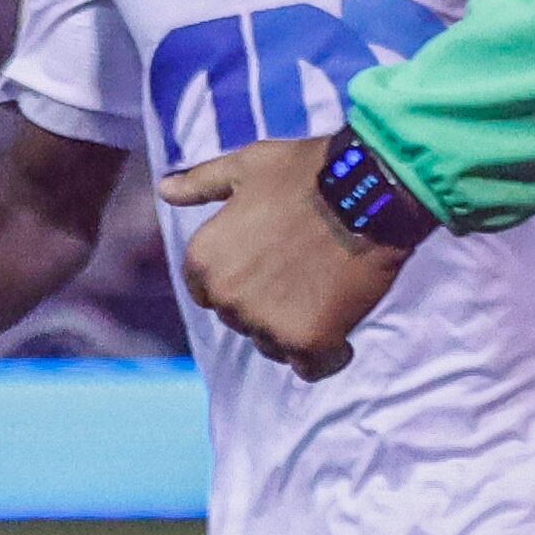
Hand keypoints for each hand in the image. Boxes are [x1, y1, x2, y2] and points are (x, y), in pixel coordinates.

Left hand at [164, 135, 403, 381]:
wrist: (368, 192)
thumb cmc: (306, 175)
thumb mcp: (244, 168)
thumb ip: (201, 184)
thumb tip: (165, 189)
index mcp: (202, 261)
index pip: (209, 294)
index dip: (242, 281)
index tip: (272, 264)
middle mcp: (225, 297)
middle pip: (242, 320)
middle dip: (269, 304)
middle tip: (306, 273)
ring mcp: (264, 322)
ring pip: (274, 345)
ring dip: (296, 329)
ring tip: (325, 293)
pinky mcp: (307, 341)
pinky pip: (311, 366)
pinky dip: (327, 355)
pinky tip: (342, 332)